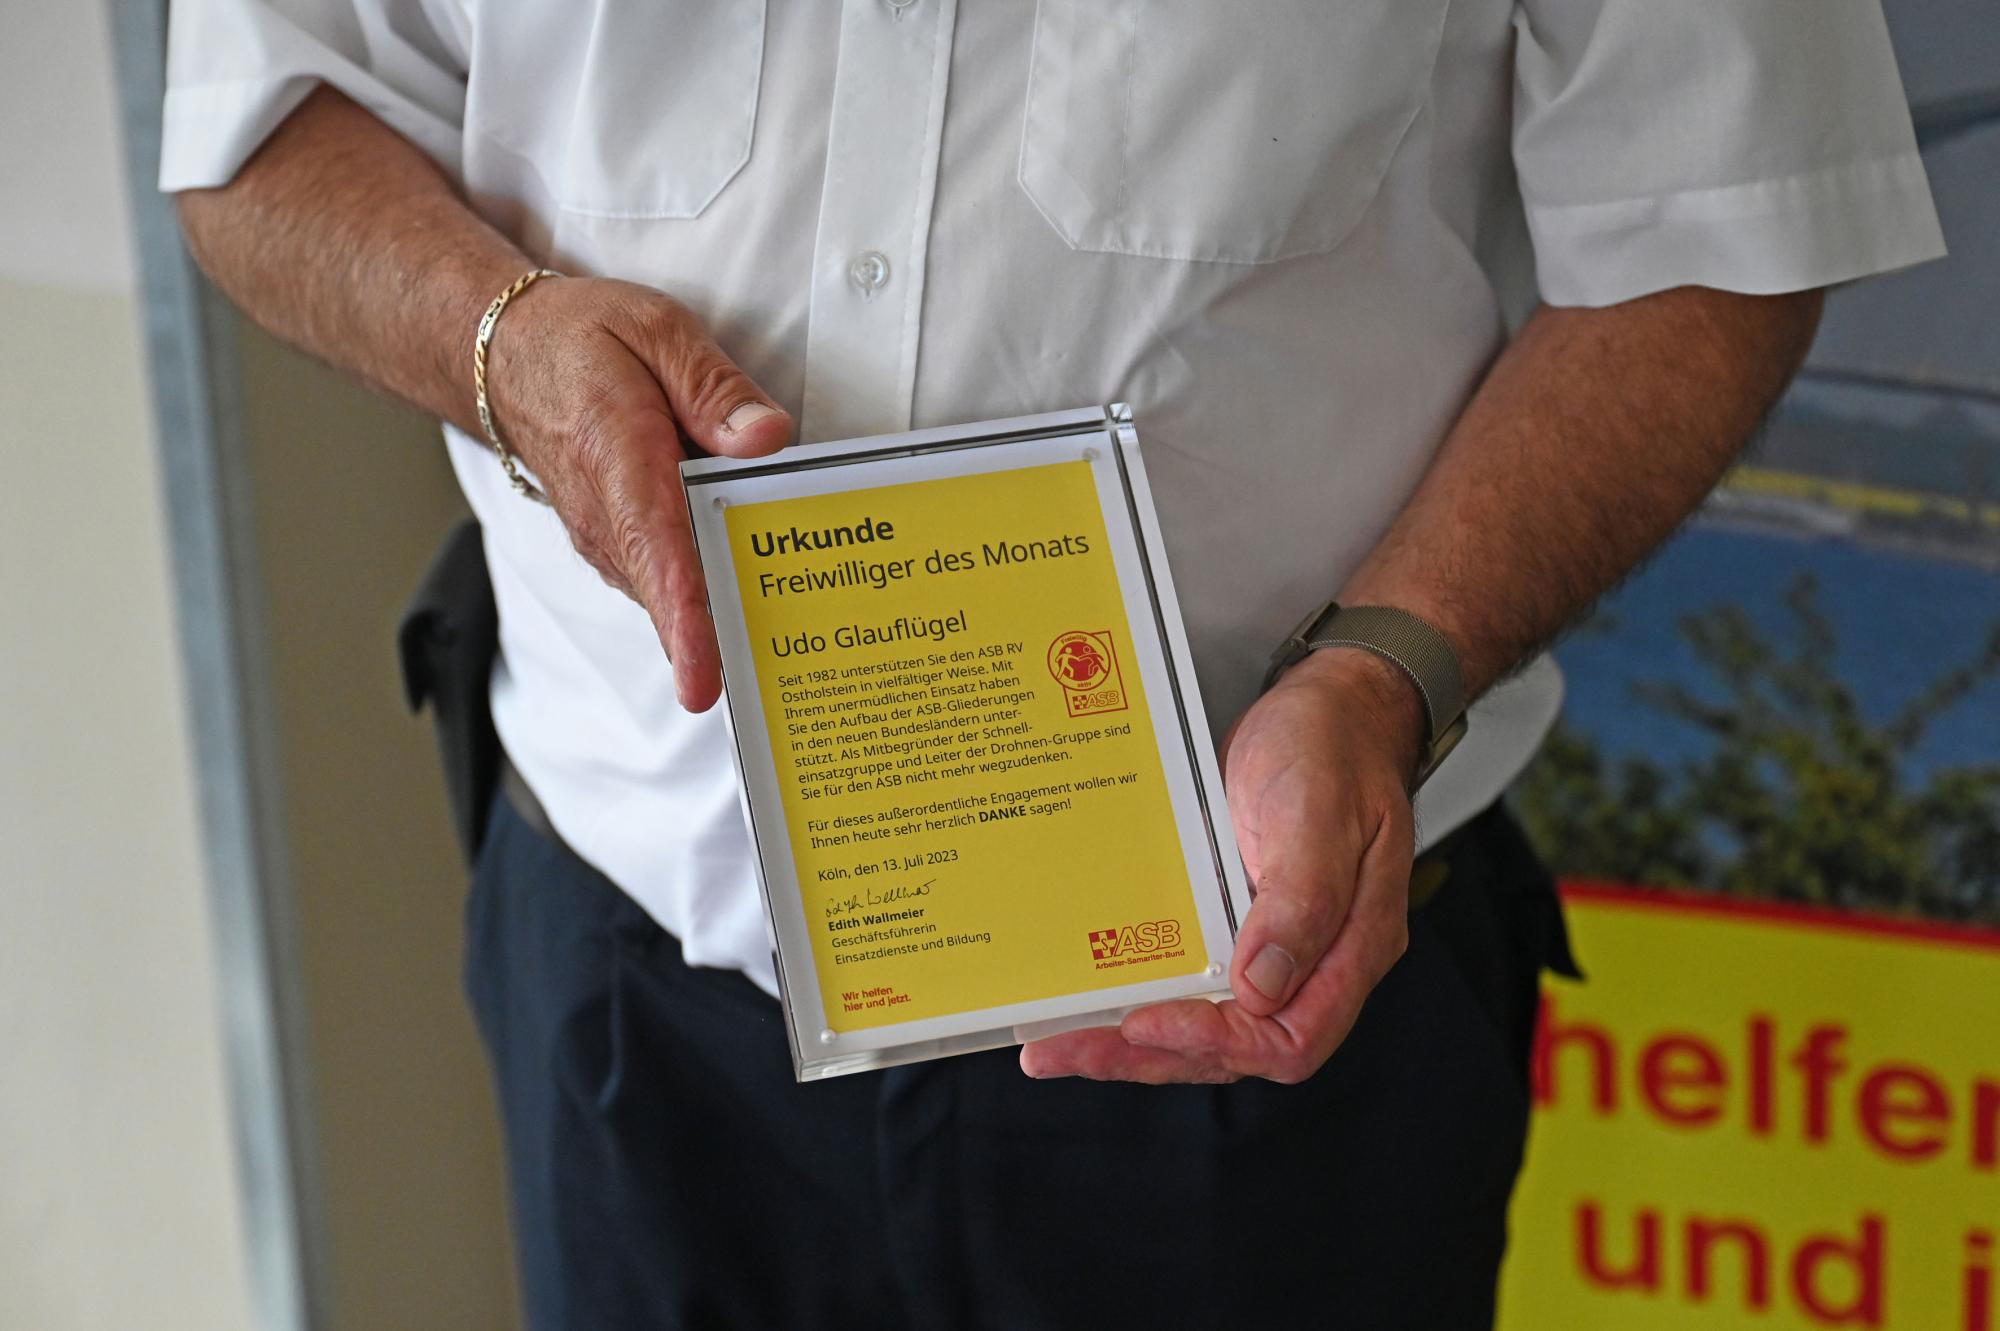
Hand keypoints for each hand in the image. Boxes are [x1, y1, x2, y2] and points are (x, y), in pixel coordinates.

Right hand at [483, 276, 792, 710]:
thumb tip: (767, 438)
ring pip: (671, 594)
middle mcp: (607, 516)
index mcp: (619, 457)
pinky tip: (755, 598)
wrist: (504, 356)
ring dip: (721, 622)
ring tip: (785, 649)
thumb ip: (715, 387)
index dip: (684, 621)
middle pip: (672, 594)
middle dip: (726, 638)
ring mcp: (607, 538)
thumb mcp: (657, 330)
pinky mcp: (617, 545)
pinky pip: (666, 581)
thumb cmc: (584, 340)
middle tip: (787, 673)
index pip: (656, 551)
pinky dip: (706, 598)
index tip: (703, 682)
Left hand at [1020, 649, 1424, 1082]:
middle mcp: (1312, 961)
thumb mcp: (1320, 808)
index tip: (1148, 1023)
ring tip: (1056, 1045)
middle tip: (1065, 1052)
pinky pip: (1190, 979)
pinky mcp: (1234, 923)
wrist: (1330, 706)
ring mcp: (1269, 945)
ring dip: (1131, 1040)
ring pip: (1202, 1023)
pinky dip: (1140, 994)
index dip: (1217, 1044)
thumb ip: (1302, 898)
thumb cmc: (1334, 747)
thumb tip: (1262, 986)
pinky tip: (1090, 995)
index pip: (1290, 1039)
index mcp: (1351, 945)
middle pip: (1233, 1047)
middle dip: (1147, 1054)